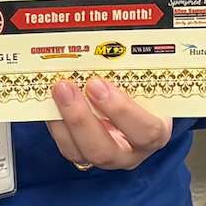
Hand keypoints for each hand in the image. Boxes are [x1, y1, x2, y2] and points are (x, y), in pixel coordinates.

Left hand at [47, 76, 172, 172]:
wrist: (139, 105)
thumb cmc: (144, 92)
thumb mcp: (145, 82)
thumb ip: (130, 73)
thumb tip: (106, 48)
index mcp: (155, 133)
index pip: (145, 131)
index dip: (121, 110)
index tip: (99, 85)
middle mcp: (130, 153)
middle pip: (104, 151)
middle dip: (80, 118)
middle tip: (67, 88)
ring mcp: (105, 157)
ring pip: (80, 152)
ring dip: (63, 120)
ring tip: (56, 90)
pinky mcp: (84, 155)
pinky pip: (66, 146)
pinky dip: (55, 123)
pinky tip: (50, 102)